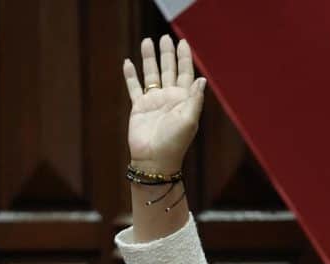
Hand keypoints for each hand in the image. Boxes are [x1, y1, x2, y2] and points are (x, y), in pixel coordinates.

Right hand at [123, 35, 205, 174]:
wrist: (154, 160)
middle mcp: (169, 97)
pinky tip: (128, 62)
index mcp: (184, 100)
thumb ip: (194, 99)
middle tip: (165, 37)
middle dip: (167, 54)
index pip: (185, 73)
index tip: (182, 42)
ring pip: (151, 74)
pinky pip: (134, 87)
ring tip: (147, 41)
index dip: (184, 58)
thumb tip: (201, 79)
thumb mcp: (189, 120)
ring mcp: (153, 101)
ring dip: (149, 59)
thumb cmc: (174, 143)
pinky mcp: (139, 107)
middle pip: (168, 70)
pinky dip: (130, 75)